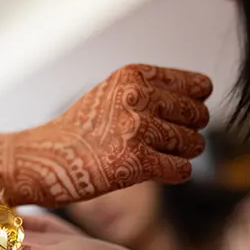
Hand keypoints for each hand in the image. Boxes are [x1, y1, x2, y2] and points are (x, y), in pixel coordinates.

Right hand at [3, 64, 211, 207]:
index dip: (195, 105)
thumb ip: (153, 90)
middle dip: (188, 131)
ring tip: (154, 155)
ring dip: (180, 154)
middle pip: (199, 116)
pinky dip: (173, 173)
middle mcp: (136, 97)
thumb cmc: (82, 128)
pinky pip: (181, 169)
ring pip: (193, 144)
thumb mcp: (113, 93)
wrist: (44, 158)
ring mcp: (136, 129)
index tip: (177, 117)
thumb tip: (204, 93)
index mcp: (133, 75)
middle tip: (162, 141)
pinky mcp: (135, 162)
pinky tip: (153, 171)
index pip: (199, 86)